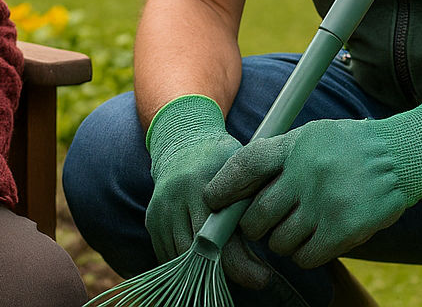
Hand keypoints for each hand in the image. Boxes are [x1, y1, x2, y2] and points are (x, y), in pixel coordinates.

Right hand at [145, 95, 271, 289]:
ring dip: (206, 271)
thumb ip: (250, 206)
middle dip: (226, 273)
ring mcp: (159, 211)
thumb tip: (270, 247)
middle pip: (197, 254)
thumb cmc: (222, 160)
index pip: (218, 239)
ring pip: (181, 260)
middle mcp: (174, 198)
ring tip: (234, 268)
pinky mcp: (152, 221)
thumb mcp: (242, 174)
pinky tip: (210, 261)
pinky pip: (169, 256)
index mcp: (199, 183)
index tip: (263, 278)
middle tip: (254, 278)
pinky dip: (189, 265)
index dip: (241, 266)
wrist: (184, 143)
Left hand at [204, 98, 421, 268]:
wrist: (402, 156)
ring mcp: (324, 203)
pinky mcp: (343, 229)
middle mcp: (305, 173)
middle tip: (263, 225)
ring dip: (282, 242)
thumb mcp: (311, 135)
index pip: (245, 166)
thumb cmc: (350, 147)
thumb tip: (238, 189)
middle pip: (256, 216)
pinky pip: (305, 256)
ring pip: (278, 242)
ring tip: (298, 228)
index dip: (224, 187)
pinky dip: (304, 254)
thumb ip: (278, 157)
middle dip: (253, 227)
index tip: (213, 201)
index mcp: (294, 145)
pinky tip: (313, 241)